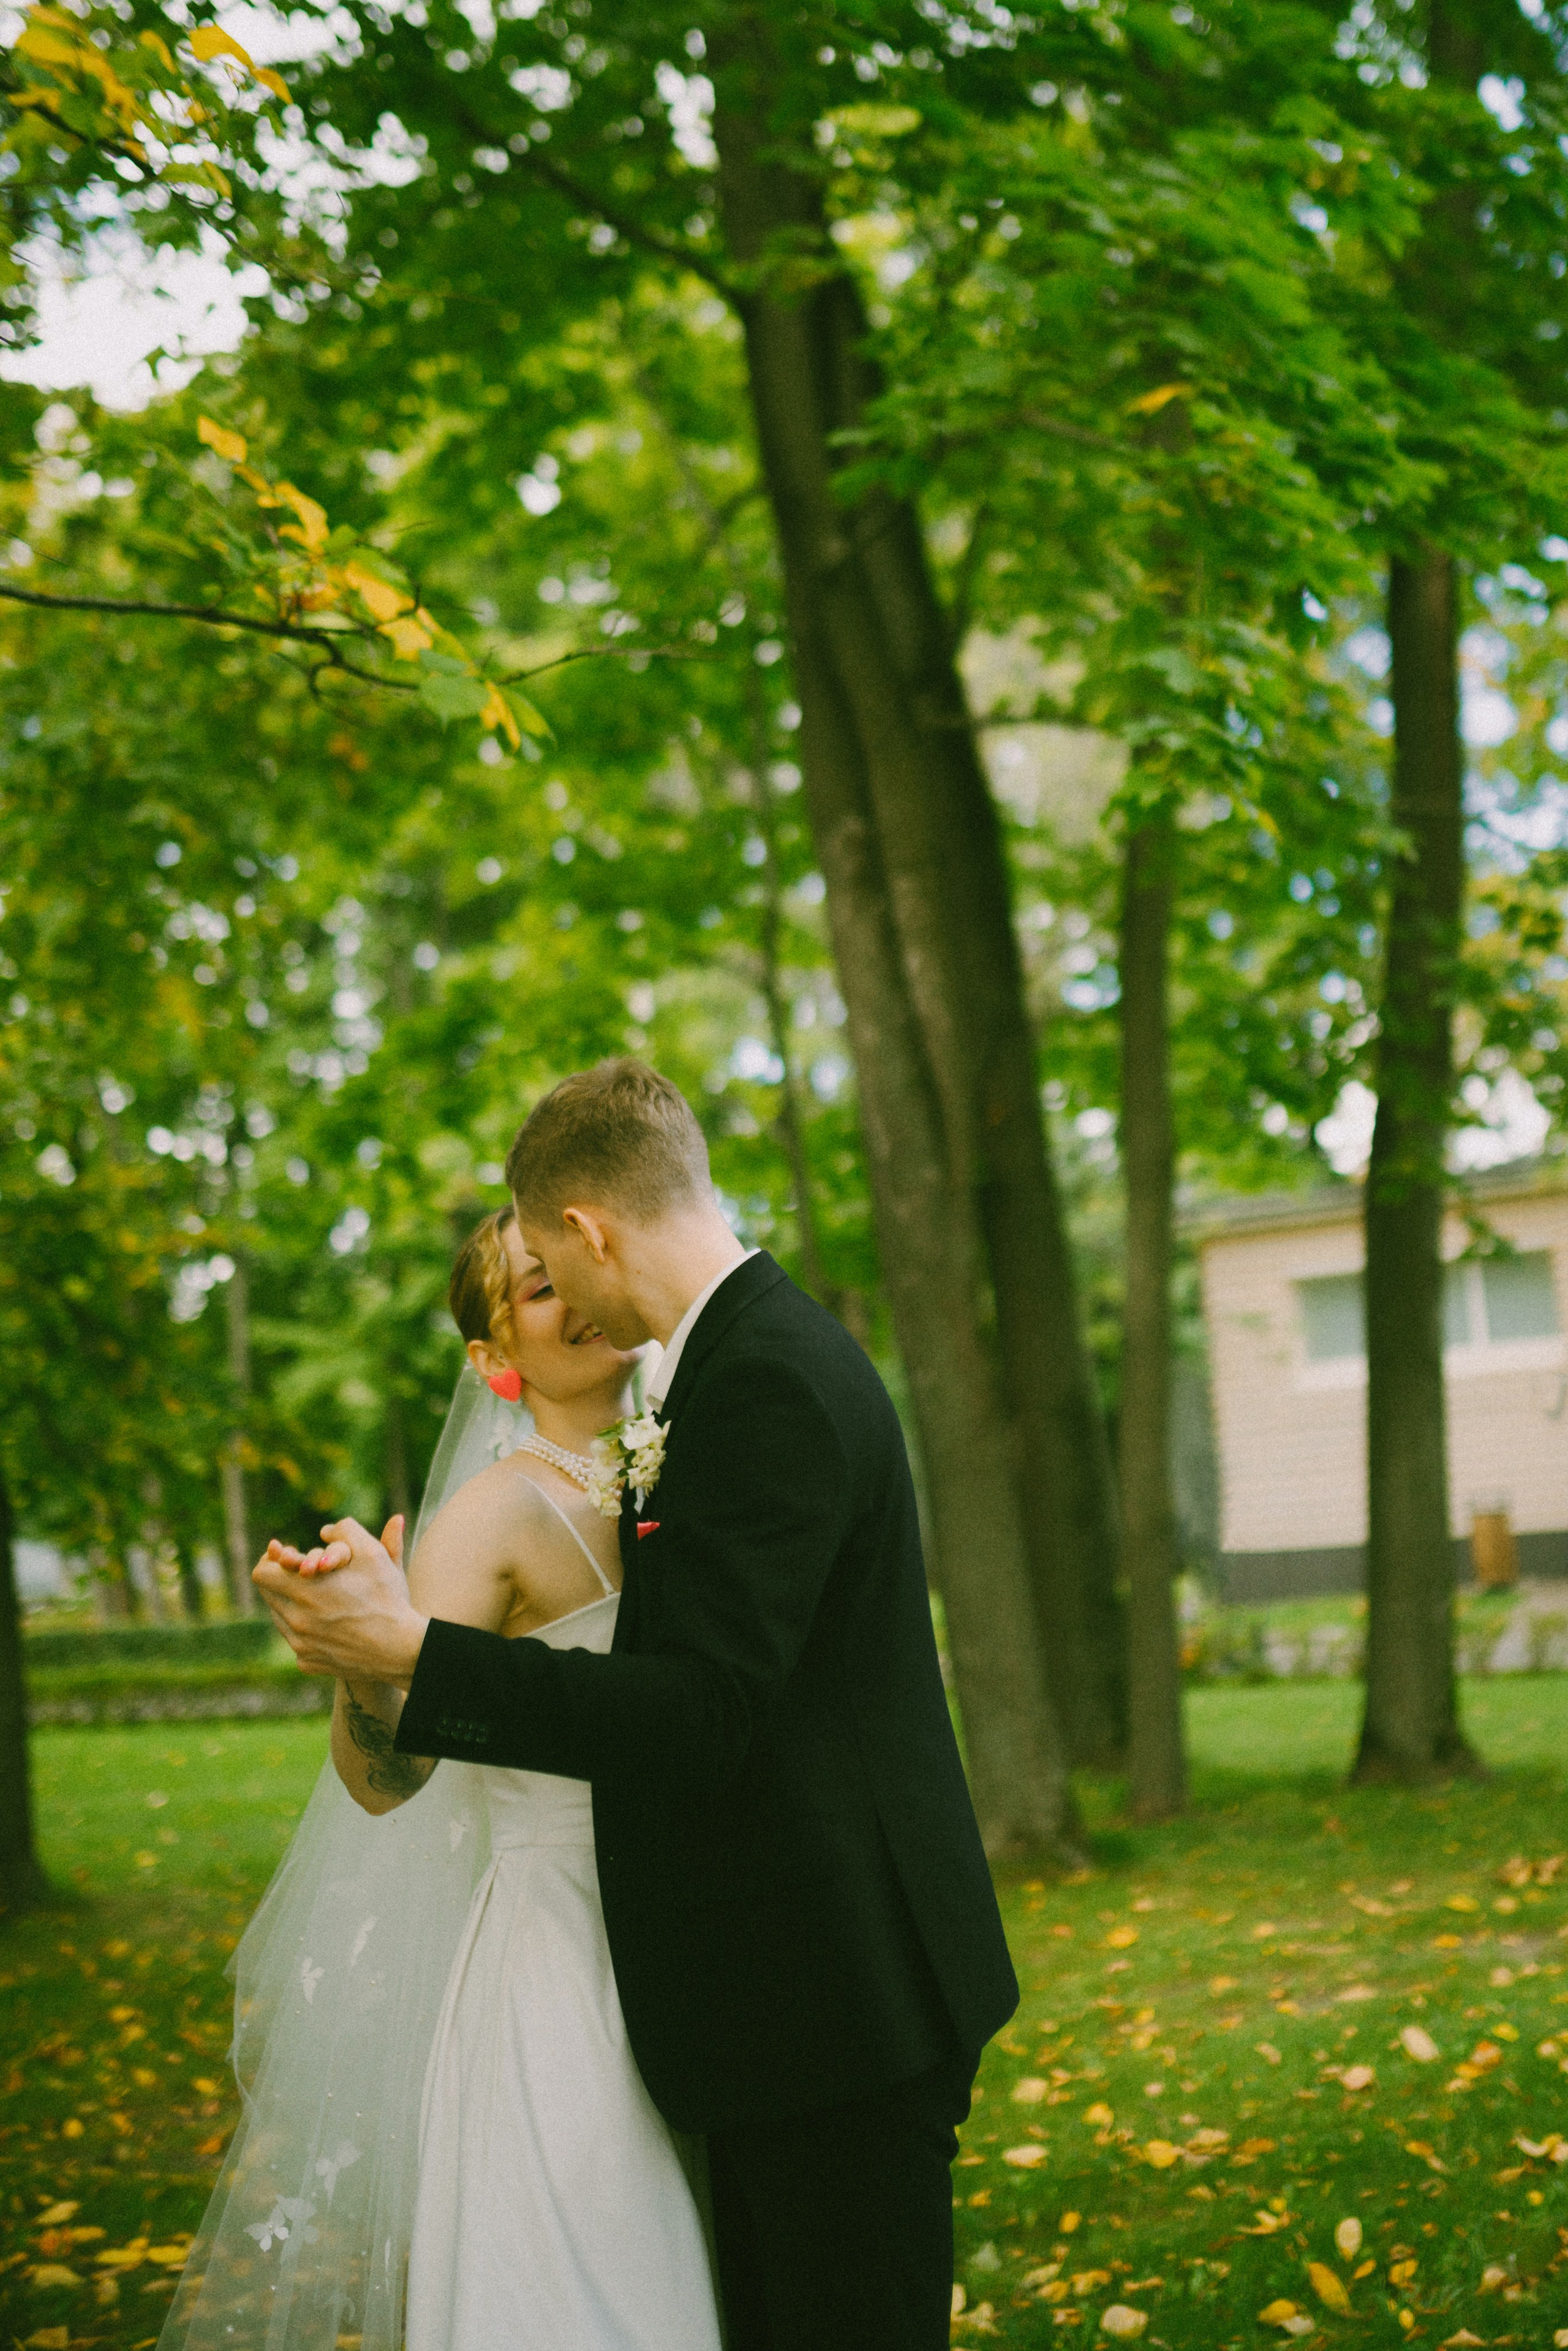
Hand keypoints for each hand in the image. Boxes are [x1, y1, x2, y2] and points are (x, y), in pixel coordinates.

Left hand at [253, 1515, 426, 1686]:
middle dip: (283, 1581)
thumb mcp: (373, 1554)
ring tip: (321, 1599)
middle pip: (268, 1595)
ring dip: (294, 1605)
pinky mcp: (308, 1663)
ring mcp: (299, 1646)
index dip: (272, 1562)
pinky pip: (296, 1641)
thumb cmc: (386, 1598)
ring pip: (281, 1618)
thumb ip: (347, 1531)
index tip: (287, 1558)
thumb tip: (327, 1529)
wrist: (399, 1649)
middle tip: (306, 1576)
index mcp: (303, 1591)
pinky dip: (307, 1630)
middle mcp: (295, 1621)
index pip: (261, 1574)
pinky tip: (330, 1625)